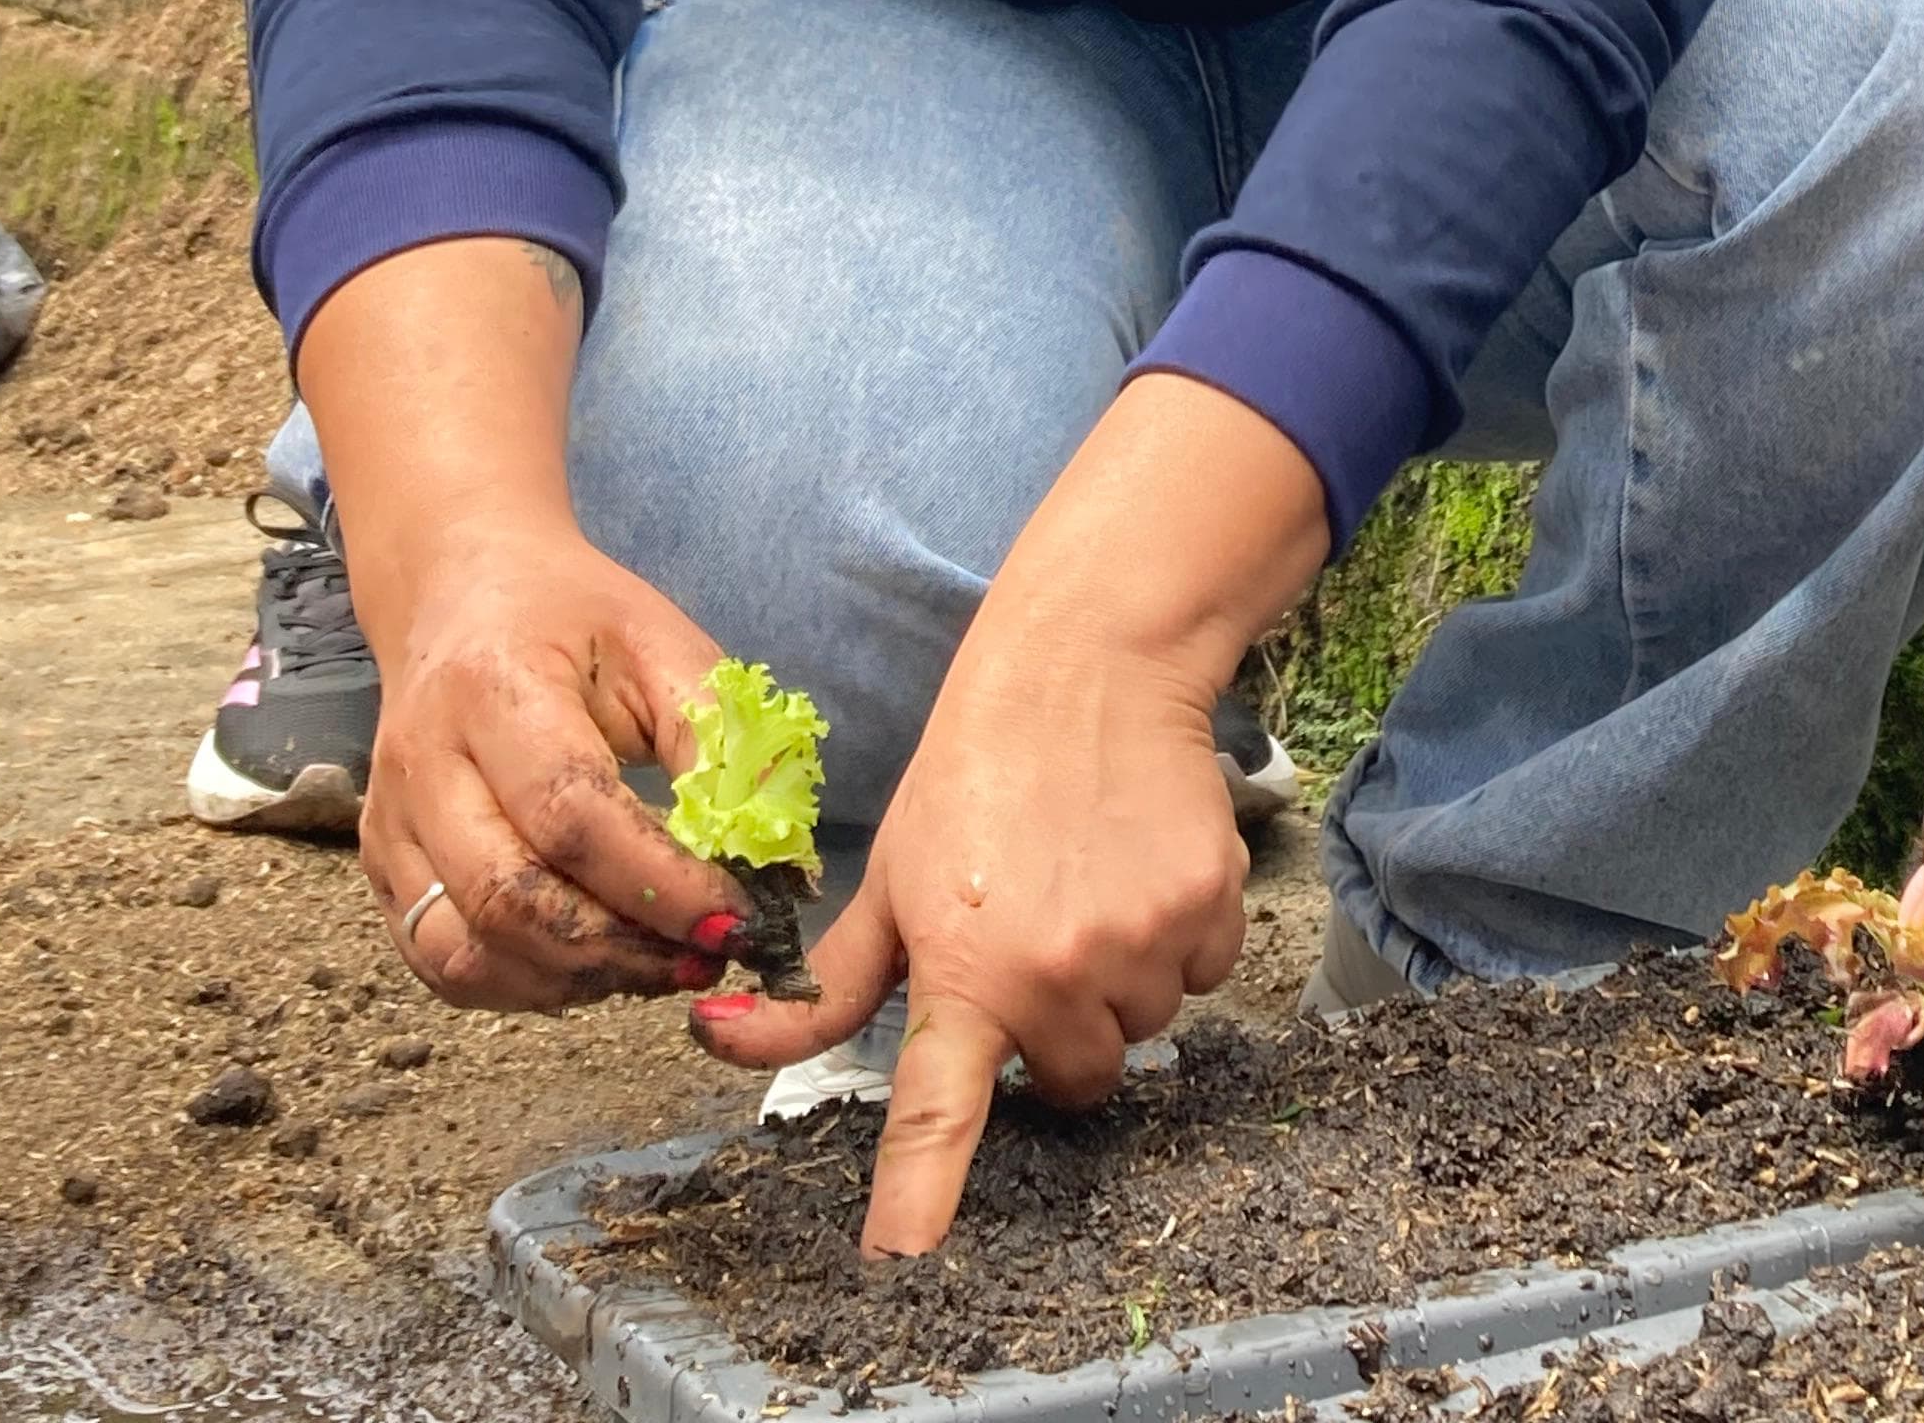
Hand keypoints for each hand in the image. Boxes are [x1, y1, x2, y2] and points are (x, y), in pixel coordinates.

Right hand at [357, 517, 756, 1011]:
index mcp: (494, 687)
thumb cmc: (572, 616)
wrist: (458, 589)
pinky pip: (441, 963)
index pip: (571, 813)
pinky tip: (590, 962)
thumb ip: (714, 739)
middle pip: (509, 899)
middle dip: (621, 949)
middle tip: (703, 957)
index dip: (660, 884)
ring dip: (574, 979)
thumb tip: (773, 860)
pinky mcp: (380, 867)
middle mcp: (423, 762)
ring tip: (655, 963)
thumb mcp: (659, 641)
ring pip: (468, 950)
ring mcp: (390, 823)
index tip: (738, 919)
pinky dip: (522, 985)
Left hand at [691, 371, 1327, 1254]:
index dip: (919, 1200)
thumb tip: (713, 1035)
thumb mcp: (888, 880)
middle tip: (1034, 939)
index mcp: (962, 971)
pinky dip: (1177, 940)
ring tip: (1086, 885)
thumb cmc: (973, 771)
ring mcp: (1139, 941)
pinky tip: (1138, 867)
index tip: (900, 1261)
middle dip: (1055, 1030)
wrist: (1088, 663)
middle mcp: (1054, 971)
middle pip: (1073, 1080)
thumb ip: (819, 987)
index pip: (936, 1117)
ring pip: (1141, 1027)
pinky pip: (1201, 974)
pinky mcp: (1209, 905)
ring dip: (1119, 982)